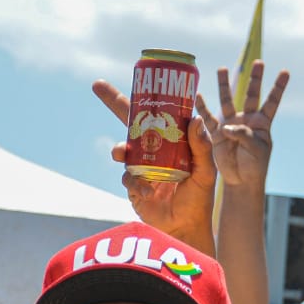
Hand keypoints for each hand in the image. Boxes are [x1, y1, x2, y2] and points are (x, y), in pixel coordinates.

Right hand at [92, 78, 216, 249]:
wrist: (187, 228)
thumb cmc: (199, 198)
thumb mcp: (206, 171)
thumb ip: (202, 147)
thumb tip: (194, 119)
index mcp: (168, 142)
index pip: (155, 114)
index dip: (145, 96)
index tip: (139, 75)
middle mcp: (150, 151)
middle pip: (128, 122)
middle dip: (111, 102)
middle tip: (97, 85)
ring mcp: (139, 168)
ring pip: (122, 150)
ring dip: (119, 149)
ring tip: (121, 153)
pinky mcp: (133, 188)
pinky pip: (127, 180)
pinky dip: (135, 183)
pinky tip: (148, 190)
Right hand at [196, 61, 288, 190]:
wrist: (241, 180)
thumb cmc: (254, 165)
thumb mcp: (256, 150)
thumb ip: (244, 135)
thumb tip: (228, 127)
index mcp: (261, 123)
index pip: (271, 101)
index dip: (278, 87)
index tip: (285, 72)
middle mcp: (247, 119)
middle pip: (251, 95)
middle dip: (255, 79)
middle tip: (259, 62)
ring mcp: (231, 124)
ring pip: (227, 101)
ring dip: (224, 85)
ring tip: (222, 69)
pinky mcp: (217, 133)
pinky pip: (208, 118)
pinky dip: (202, 108)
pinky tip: (198, 96)